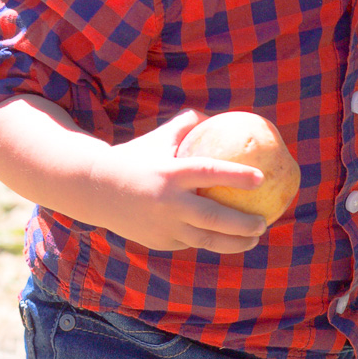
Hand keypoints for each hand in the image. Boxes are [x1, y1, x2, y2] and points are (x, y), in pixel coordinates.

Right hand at [89, 110, 267, 252]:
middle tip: (263, 222)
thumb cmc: (134, 158)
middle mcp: (168, 203)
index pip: (210, 173)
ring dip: (235, 243)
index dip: (237, 176)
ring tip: (254, 239)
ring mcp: (164, 226)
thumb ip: (185, 125)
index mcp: (170, 174)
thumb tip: (214, 115)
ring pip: (206, 240)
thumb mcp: (158, 139)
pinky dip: (209, 239)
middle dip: (244, 224)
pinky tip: (226, 238)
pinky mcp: (160, 241)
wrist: (94, 189)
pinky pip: (191, 242)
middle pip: (214, 219)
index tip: (262, 178)